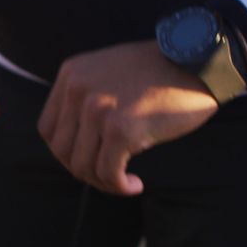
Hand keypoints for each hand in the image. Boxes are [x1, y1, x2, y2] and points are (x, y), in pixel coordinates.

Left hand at [38, 40, 218, 195]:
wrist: (199, 61)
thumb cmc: (159, 70)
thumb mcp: (108, 71)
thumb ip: (85, 97)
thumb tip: (75, 143)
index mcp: (71, 74)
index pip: (47, 128)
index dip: (64, 152)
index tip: (88, 159)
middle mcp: (78, 90)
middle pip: (61, 150)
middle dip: (83, 170)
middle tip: (108, 175)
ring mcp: (98, 109)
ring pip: (82, 166)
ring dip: (102, 182)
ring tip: (123, 181)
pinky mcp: (121, 130)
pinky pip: (108, 173)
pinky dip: (119, 186)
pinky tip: (135, 185)